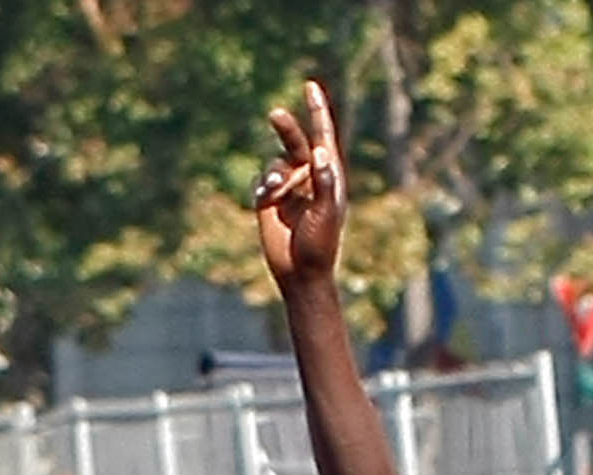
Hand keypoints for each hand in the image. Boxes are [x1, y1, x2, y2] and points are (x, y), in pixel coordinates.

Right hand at [253, 79, 347, 292]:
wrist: (299, 271)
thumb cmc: (319, 245)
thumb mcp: (324, 213)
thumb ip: (323, 182)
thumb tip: (322, 152)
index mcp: (330, 178)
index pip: (324, 138)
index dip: (317, 112)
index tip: (310, 86)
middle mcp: (310, 178)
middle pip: (296, 142)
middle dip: (287, 129)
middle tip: (276, 114)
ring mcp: (289, 186)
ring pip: (276, 162)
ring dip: (275, 175)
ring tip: (276, 195)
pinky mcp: (269, 197)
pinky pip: (262, 177)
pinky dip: (263, 186)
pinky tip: (267, 202)